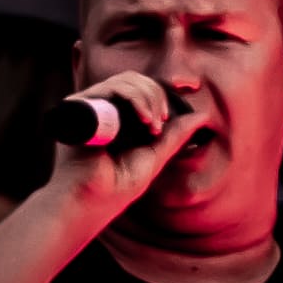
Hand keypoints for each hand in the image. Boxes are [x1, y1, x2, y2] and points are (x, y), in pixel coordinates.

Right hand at [51, 66, 199, 220]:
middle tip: (160, 123)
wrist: (90, 202)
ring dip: (147, 97)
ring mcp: (92, 106)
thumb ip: (175, 136)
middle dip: (156, 95)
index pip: (143, 89)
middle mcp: (105, 109)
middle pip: (136, 80)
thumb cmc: (116, 187)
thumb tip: (202, 116)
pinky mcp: (80, 107)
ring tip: (152, 126)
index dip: (162, 89)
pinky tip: (143, 120)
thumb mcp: (155, 157)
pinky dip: (134, 98)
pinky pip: (112, 87)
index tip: (181, 99)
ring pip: (126, 80)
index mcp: (120, 119)